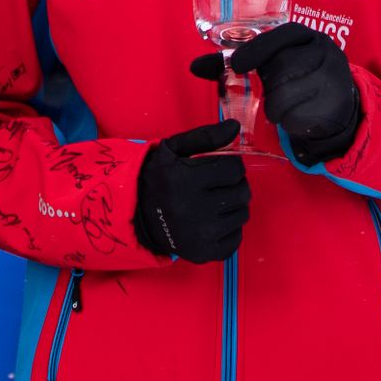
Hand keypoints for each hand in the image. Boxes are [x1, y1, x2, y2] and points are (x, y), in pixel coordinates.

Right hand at [132, 123, 249, 261]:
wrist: (138, 213)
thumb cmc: (160, 177)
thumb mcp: (174, 149)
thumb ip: (205, 136)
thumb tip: (235, 126)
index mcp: (185, 180)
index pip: (234, 170)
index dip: (231, 165)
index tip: (221, 167)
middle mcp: (193, 210)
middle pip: (242, 193)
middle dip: (235, 184)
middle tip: (219, 184)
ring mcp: (200, 235)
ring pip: (242, 214)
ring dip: (233, 205)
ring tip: (214, 201)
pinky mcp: (204, 253)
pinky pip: (237, 237)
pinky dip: (229, 227)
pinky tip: (212, 220)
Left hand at [209, 22, 363, 164]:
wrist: (335, 106)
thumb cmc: (294, 79)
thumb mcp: (272, 64)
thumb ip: (238, 62)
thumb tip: (195, 66)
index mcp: (306, 36)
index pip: (283, 35)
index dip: (258, 49)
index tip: (238, 65)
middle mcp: (324, 51)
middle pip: (283, 67)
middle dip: (269, 87)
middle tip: (269, 97)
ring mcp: (334, 77)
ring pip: (289, 93)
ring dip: (277, 107)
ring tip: (279, 110)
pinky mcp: (337, 103)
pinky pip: (302, 115)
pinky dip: (291, 121)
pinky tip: (294, 119)